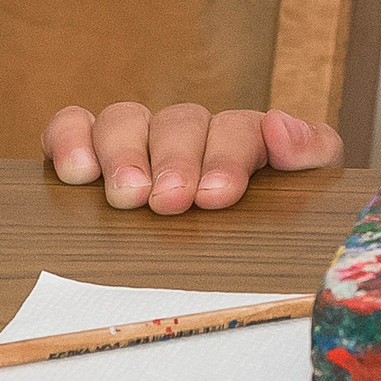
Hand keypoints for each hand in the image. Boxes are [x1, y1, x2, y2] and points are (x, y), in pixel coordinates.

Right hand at [41, 103, 344, 213]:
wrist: (240, 261)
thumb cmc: (269, 226)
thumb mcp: (307, 193)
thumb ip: (310, 155)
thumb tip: (278, 126)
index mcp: (247, 139)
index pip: (241, 128)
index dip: (227, 157)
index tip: (216, 197)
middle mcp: (192, 132)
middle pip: (180, 123)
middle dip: (175, 161)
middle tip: (169, 201)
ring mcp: (141, 137)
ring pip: (125, 119)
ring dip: (124, 153)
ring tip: (125, 196)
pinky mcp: (92, 147)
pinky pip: (74, 125)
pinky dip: (69, 138)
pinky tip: (74, 171)